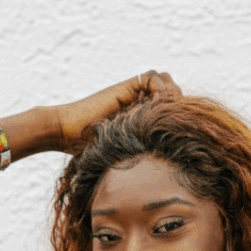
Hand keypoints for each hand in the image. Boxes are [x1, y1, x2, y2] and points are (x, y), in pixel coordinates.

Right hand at [53, 71, 181, 152]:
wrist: (69, 134)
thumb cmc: (92, 151)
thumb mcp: (128, 155)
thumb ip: (146, 154)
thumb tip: (170, 172)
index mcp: (144, 120)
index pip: (174, 108)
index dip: (181, 116)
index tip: (180, 131)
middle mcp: (142, 104)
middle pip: (175, 92)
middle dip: (180, 106)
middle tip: (175, 123)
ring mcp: (135, 94)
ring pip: (167, 81)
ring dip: (171, 96)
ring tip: (165, 114)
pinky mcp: (127, 87)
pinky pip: (154, 77)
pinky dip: (160, 89)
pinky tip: (154, 106)